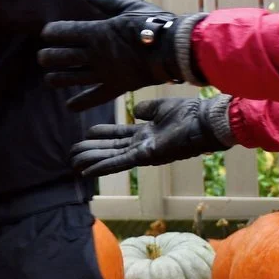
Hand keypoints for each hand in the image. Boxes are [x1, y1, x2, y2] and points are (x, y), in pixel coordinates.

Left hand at [37, 0, 199, 110]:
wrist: (174, 49)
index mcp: (96, 32)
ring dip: (55, 78)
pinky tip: (69, 105)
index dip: (51, 33)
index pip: (62, 33)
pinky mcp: (116, 87)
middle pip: (59, 58)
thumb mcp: (126, 5)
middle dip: (47, 57)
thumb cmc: (152, 23)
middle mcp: (95, 54)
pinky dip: (80, 102)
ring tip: (50, 78)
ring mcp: (104, 73)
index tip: (48, 33)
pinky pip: (94, 98)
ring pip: (69, 79)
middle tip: (44, 57)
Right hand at [71, 95, 234, 180]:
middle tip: (72, 154)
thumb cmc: (190, 113)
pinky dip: (103, 167)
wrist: (206, 121)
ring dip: (92, 161)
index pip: (118, 136)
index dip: (102, 135)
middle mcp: (142, 145)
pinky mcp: (147, 156)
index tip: (86, 133)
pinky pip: (120, 162)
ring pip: (111, 158)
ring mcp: (144, 152)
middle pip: (110, 149)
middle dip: (91, 152)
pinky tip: (87, 171)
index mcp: (146, 134)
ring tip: (73, 163)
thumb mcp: (162, 108)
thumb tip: (135, 112)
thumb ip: (147, 110)